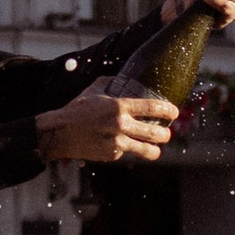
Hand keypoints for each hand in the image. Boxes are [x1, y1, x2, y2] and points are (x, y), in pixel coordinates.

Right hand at [36, 88, 178, 166]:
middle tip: (167, 134)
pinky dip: (127, 150)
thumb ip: (110, 83)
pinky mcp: (112, 155)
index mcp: (119, 106)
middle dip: (166, 134)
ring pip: (147, 150)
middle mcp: (121, 124)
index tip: (174, 112)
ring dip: (155, 150)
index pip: (152, 108)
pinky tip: (122, 146)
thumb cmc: (76, 110)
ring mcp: (117, 142)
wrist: (60, 132)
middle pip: (156, 133)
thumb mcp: (93, 90)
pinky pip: (127, 153)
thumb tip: (122, 79)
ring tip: (156, 149)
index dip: (168, 110)